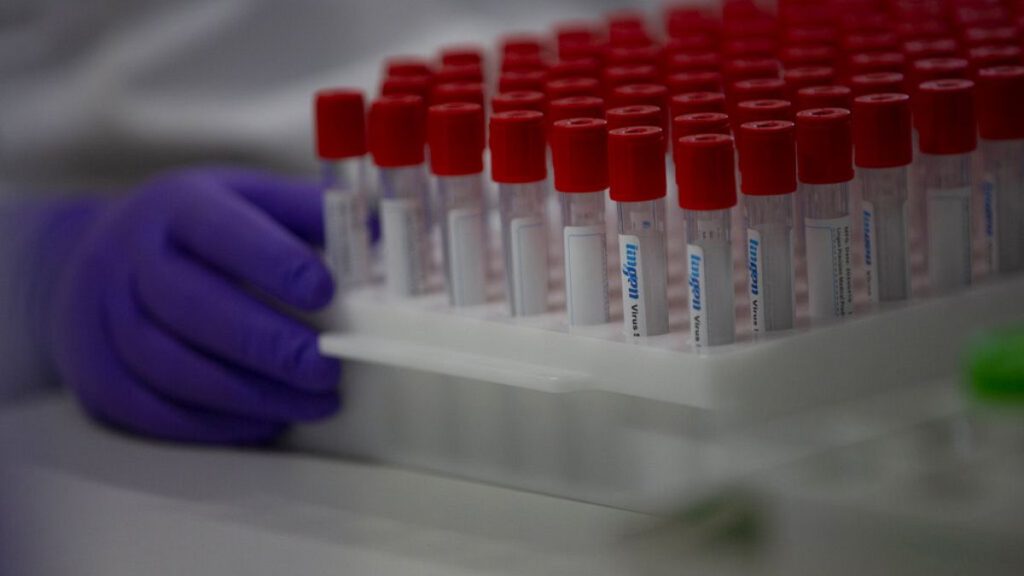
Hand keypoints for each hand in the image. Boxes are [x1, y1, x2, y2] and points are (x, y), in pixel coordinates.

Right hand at [51, 167, 340, 443]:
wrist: (96, 257)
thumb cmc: (198, 230)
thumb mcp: (248, 198)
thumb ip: (308, 213)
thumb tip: (385, 232)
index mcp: (176, 206)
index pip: (222, 231)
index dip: (273, 262)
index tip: (324, 291)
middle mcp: (129, 258)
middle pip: (194, 307)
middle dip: (269, 345)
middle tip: (327, 370)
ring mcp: (103, 319)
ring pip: (175, 367)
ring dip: (252, 394)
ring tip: (314, 402)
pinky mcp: (98, 376)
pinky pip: (155, 411)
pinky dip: (217, 423)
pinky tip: (267, 419)